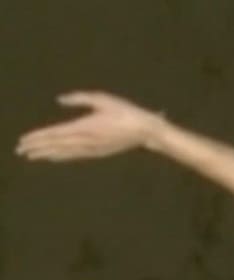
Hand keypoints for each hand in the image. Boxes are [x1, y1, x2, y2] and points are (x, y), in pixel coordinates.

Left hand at [15, 91, 166, 161]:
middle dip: (37, 147)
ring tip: (31, 156)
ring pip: (64, 152)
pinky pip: (74, 156)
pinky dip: (61, 157)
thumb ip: (80, 98)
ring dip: (46, 154)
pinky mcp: (97, 153)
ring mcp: (91, 149)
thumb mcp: (103, 99)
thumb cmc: (125, 111)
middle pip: (56, 145)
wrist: (145, 131)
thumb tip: (60, 100)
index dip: (37, 137)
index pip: (55, 133)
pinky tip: (53, 158)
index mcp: (84, 126)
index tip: (23, 140)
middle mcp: (85, 140)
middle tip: (19, 151)